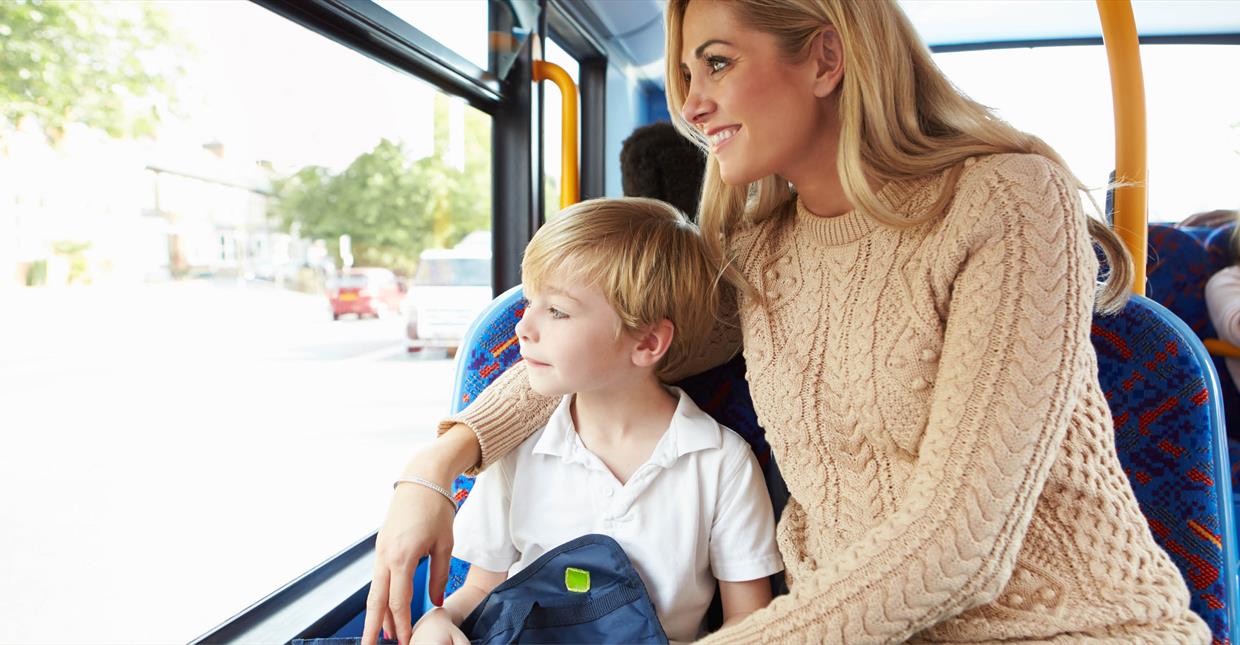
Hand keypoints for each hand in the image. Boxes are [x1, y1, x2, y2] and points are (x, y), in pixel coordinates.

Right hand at [362, 481, 457, 644]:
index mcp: (402, 557)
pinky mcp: (381, 547)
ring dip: (377, 614)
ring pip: (375, 590)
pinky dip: (380, 596)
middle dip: (373, 627)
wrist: (422, 479)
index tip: (406, 642)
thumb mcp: (444, 544)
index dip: (401, 624)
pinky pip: (378, 578)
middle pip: (376, 600)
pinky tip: (385, 609)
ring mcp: (380, 551)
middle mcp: (385, 556)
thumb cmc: (436, 509)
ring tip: (379, 637)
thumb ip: (439, 576)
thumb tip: (436, 602)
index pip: (398, 600)